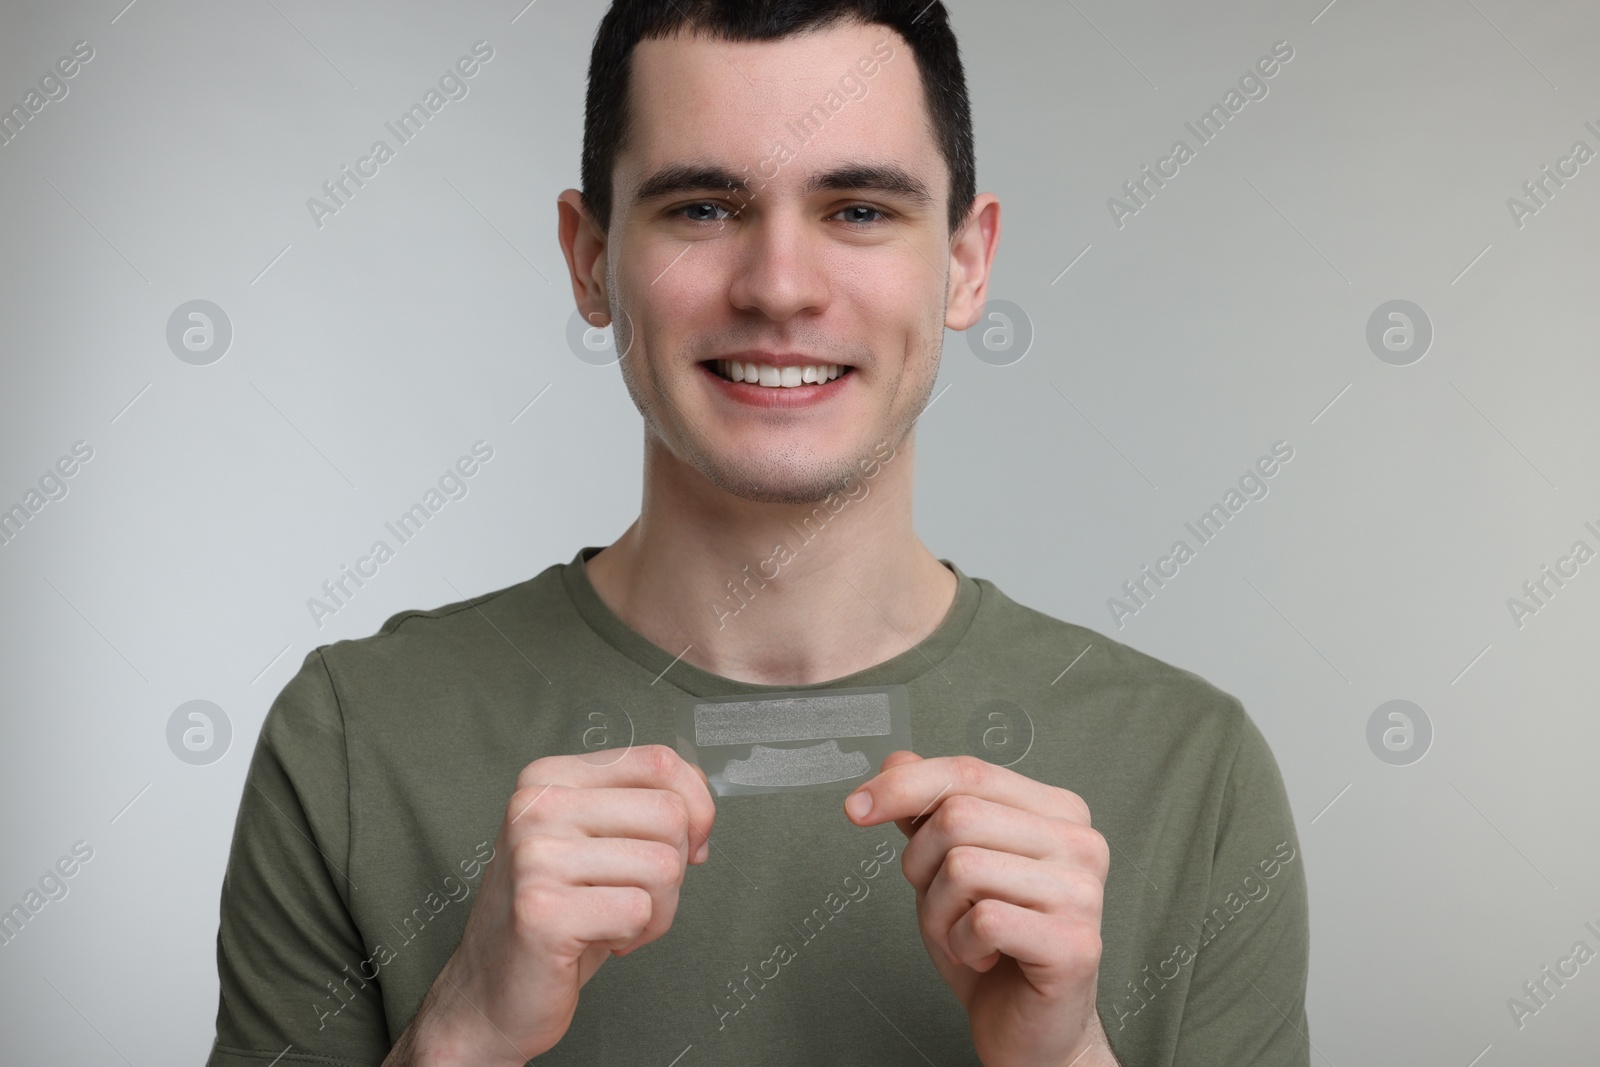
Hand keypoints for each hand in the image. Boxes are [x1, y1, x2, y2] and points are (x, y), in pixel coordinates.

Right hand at [386, 744, 716, 1066]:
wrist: (492, 992)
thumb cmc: (558, 915)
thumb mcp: (599, 841)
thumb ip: (645, 806)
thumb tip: (700, 810)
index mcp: (550, 777)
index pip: (660, 761)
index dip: (696, 808)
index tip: (685, 845)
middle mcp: (536, 805)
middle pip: (671, 815)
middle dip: (674, 868)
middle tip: (633, 896)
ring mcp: (534, 855)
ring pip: (664, 865)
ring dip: (657, 910)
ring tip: (613, 921)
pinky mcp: (541, 909)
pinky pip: (639, 910)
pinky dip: (634, 934)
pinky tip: (595, 940)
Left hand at [844, 751, 1115, 1066]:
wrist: (1029, 1029)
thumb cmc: (995, 947)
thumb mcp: (947, 868)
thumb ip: (929, 811)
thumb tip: (897, 759)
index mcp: (1057, 812)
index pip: (968, 772)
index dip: (903, 785)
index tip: (857, 807)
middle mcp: (1080, 843)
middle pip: (959, 815)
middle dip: (922, 865)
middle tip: (942, 903)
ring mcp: (1084, 892)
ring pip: (963, 867)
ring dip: (939, 912)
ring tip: (965, 934)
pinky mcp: (1076, 944)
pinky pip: (982, 920)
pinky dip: (961, 944)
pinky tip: (983, 956)